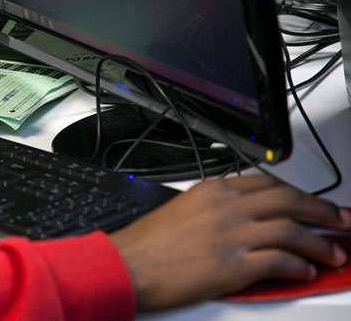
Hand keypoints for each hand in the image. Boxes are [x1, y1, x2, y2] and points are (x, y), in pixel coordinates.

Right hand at [109, 175, 350, 310]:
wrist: (127, 265)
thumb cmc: (148, 243)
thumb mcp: (183, 209)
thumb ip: (217, 207)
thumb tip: (247, 218)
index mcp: (214, 190)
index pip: (270, 184)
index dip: (301, 195)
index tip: (316, 205)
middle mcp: (226, 207)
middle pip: (289, 201)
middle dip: (323, 212)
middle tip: (343, 222)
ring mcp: (231, 235)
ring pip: (292, 231)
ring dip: (319, 244)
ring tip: (333, 255)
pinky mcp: (232, 265)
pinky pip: (279, 261)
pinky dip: (299, 267)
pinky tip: (305, 272)